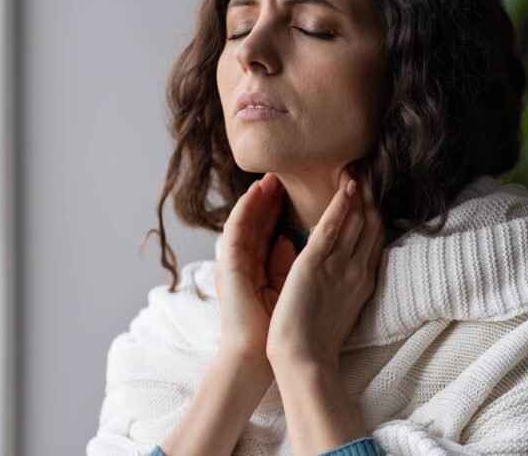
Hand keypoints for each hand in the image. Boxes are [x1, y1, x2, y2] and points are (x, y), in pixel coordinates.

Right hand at [213, 172, 293, 363]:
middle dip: (272, 196)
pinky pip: (237, 228)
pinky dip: (247, 208)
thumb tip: (290, 241)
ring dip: (259, 195)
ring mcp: (234, 261)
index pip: (270, 230)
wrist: (254, 356)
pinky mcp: (229, 264)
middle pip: (259, 221)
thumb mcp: (283, 289)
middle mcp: (244, 261)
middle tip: (285, 172)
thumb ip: (284, 264)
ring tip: (272, 174)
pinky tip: (258, 191)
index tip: (298, 190)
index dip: (281, 208)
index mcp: (257, 268)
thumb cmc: (273, 330)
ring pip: (247, 219)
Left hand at [265, 164, 385, 369]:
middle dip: (371, 195)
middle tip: (369, 167)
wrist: (304, 359)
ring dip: (358, 192)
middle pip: (370, 225)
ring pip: (356, 221)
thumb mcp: (337, 304)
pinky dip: (341, 204)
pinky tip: (347, 186)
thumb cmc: (315, 339)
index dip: (374, 212)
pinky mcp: (317, 264)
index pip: (373, 238)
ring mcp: (340, 266)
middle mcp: (357, 270)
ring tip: (358, 166)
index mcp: (361, 281)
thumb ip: (341, 281)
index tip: (372, 189)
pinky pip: (333, 227)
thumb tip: (338, 264)